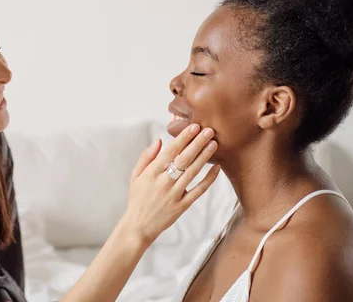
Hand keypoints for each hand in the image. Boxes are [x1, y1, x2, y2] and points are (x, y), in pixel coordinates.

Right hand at [121, 124, 219, 244]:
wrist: (138, 226)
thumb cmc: (137, 198)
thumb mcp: (135, 176)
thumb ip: (146, 157)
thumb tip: (159, 141)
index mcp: (152, 173)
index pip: (170, 152)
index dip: (183, 138)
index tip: (193, 126)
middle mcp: (164, 182)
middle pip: (183, 159)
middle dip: (197, 143)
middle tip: (209, 130)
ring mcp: (174, 195)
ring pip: (192, 173)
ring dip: (204, 157)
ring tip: (214, 143)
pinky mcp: (182, 206)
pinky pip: (198, 191)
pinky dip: (208, 180)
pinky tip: (217, 168)